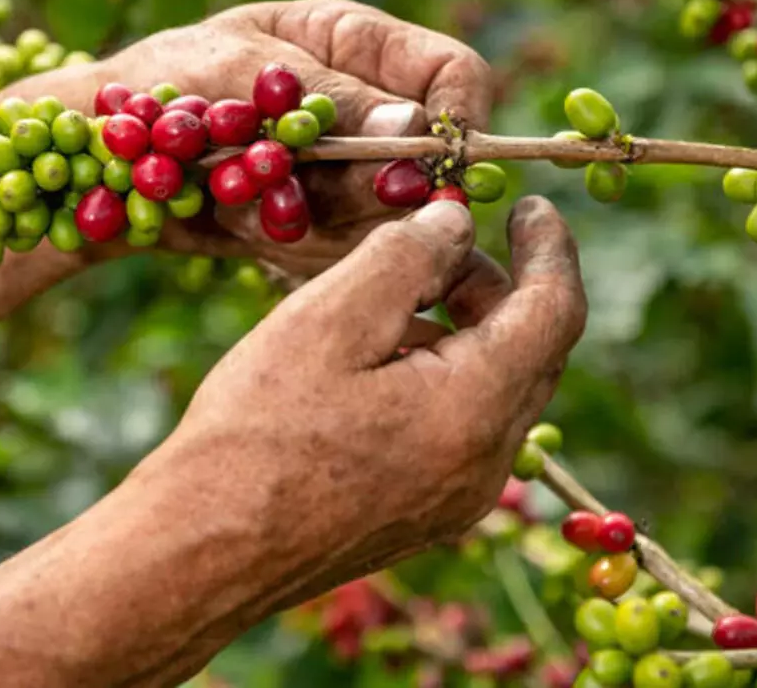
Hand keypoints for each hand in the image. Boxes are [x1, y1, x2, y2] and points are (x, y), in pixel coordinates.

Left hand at [60, 0, 494, 274]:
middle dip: (377, 189)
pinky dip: (296, 248)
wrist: (95, 160)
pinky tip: (241, 227)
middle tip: (306, 194)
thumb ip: (329, 98)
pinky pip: (343, 253)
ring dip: (325, 222)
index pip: (454, 73)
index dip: (458, 120)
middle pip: (430, 159)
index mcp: (356, 41)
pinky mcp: (319, 225)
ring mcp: (343, 172)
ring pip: (389, 216)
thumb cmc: (159, 85)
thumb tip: (418, 127)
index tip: (431, 167)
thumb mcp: (239, 71)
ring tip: (245, 200)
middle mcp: (365, 107)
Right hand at [147, 196, 585, 608]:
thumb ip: (407, 256)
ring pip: (496, 390)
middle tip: (437, 242)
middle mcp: (486, 464)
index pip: (555, 312)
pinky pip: (462, 428)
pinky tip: (372, 362)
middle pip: (531, 352)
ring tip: (386, 299)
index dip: (550, 248)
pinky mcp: (424, 516)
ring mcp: (458, 499)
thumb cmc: (256, 431)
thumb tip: (457, 223)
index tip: (528, 204)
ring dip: (464, 330)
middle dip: (497, 286)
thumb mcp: (329, 318)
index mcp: (476, 410)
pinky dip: (441, 376)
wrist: (202, 552)